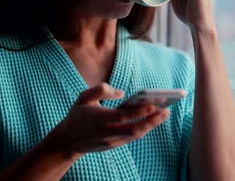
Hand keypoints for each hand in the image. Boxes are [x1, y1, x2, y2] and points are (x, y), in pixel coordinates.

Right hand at [55, 83, 169, 154]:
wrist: (68, 141)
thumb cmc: (78, 115)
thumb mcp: (83, 98)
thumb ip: (100, 90)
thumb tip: (121, 93)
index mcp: (99, 119)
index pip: (123, 116)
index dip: (139, 112)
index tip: (154, 104)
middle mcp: (107, 132)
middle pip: (134, 129)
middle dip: (152, 120)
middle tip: (167, 110)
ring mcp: (112, 141)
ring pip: (136, 135)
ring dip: (152, 125)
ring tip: (165, 113)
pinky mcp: (115, 145)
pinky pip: (133, 137)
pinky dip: (145, 129)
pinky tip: (154, 120)